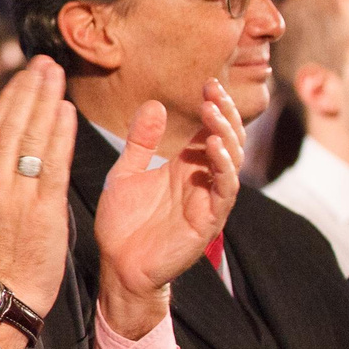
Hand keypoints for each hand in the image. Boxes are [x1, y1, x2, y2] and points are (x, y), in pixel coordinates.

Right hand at [0, 56, 77, 348]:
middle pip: (12, 125)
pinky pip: (52, 162)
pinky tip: (67, 111)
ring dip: (46, 101)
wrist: (1, 297)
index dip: (9, 98)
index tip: (23, 76)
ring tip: (57, 76)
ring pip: (31, 137)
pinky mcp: (42, 209)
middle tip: (44, 63)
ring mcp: (16, 194)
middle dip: (29, 89)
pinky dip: (60, 133)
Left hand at [93, 82, 245, 338]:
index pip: (208, 129)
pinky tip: (212, 148)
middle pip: (226, 140)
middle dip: (223, 114)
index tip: (207, 82)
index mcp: (185, 167)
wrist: (117, 265)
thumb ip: (140, 142)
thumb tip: (154, 104)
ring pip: (231, 162)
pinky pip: (224, 191)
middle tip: (213, 90)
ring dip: (225, 135)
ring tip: (213, 113)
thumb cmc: (123, 223)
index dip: (212, 106)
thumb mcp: (125, 172)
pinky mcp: (208, 221)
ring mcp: (208, 200)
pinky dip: (223, 168)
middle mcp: (202, 180)